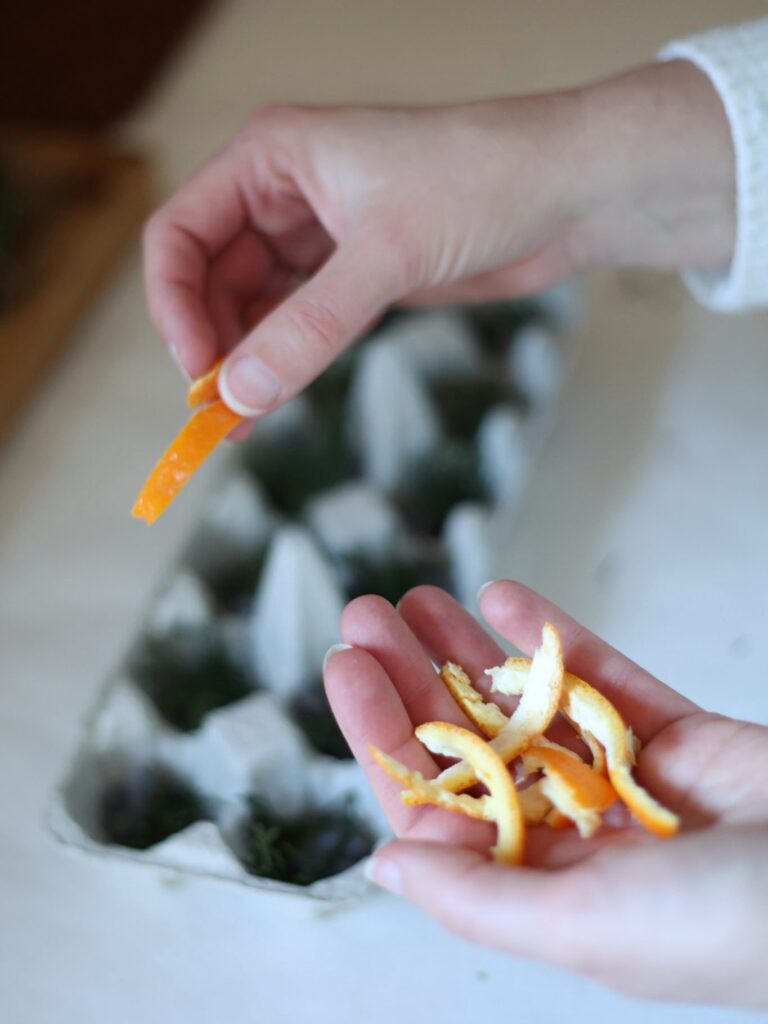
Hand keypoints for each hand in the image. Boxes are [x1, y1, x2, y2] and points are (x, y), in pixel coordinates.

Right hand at [144, 61, 732, 421]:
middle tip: (220, 413)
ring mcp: (317, 236)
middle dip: (209, 343)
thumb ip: (309, 328)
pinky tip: (274, 398)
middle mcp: (283, 194)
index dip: (173, 305)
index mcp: (271, 159)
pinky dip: (281, 360)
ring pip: (250, 306)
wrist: (566, 193)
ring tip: (243, 421)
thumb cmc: (482, 182)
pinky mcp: (352, 274)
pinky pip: (294, 321)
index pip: (180, 234)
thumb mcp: (386, 256)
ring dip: (243, 361)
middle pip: (208, 278)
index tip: (198, 370)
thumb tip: (240, 395)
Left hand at [324, 582, 767, 1008]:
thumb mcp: (577, 925)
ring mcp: (616, 773)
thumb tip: (384, 867)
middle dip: (411, 674)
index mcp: (534, 882)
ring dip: (468, 647)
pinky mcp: (667, 730)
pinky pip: (599, 673)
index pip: (434, 796)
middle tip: (366, 612)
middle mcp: (566, 826)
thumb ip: (474, 895)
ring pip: (523, 699)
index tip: (346, 667)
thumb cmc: (719, 930)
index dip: (383, 732)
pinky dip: (552, 635)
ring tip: (416, 596)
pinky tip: (505, 595)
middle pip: (467, 737)